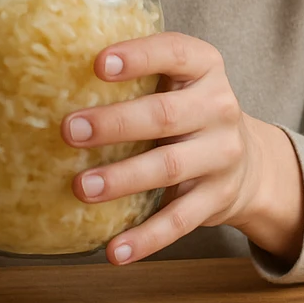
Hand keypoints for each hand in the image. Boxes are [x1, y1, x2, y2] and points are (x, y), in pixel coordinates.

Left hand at [60, 32, 303, 265]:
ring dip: (122, 179)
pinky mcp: (216, 199)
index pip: (175, 51)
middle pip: (164, 115)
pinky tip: (115, 251)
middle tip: (69, 130)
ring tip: (81, 187)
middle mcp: (219, 107)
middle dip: (115, 123)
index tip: (98, 63)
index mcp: (205, 67)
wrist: (249, 162)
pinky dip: (146, 238)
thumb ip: (138, 74)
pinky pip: (179, 221)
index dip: (138, 56)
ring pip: (168, 167)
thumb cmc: (188, 111)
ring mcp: (221, 155)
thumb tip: (54, 73)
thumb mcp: (177, 81)